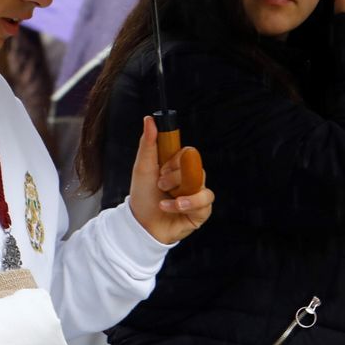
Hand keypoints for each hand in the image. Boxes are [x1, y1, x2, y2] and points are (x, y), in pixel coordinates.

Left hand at [127, 117, 214, 243]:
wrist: (141, 225)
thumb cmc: (142, 196)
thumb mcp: (143, 167)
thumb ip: (148, 143)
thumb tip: (149, 118)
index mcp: (178, 166)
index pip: (188, 152)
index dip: (176, 160)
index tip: (162, 167)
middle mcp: (190, 178)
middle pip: (195, 167)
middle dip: (173, 177)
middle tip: (160, 185)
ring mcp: (197, 194)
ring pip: (200, 183)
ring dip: (178, 191)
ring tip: (164, 198)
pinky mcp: (202, 211)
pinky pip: (204, 201)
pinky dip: (184, 204)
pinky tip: (168, 207)